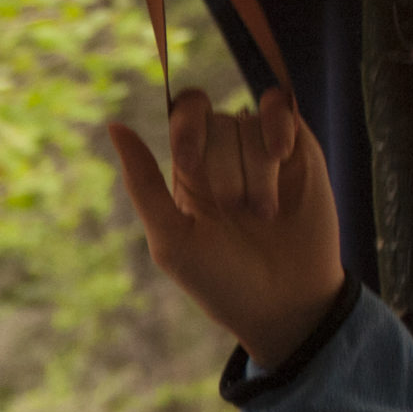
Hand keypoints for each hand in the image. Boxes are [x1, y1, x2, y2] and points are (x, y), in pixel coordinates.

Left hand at [110, 88, 347, 368]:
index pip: (182, 114)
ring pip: (248, 122)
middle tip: (236, 211)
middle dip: (223, 168)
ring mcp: (261, 149)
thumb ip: (142, 182)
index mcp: (189, 170)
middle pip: (214, 120)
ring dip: (255, 172)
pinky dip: (279, 124)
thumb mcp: (173, 240)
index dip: (186, 129)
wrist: (287, 304)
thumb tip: (114, 126)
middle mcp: (224, 154)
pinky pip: (282, 107)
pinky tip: (282, 154)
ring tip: (265, 214)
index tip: (191, 165)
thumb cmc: (223, 281)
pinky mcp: (299, 150)